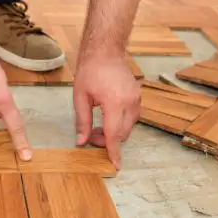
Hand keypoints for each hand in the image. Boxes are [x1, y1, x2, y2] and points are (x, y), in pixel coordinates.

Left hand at [73, 52, 139, 169]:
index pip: (115, 134)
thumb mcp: (80, 97)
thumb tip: (81, 142)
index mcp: (115, 103)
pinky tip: (107, 116)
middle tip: (90, 135)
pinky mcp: (138, 96)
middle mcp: (130, 102)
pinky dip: (120, 122)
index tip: (115, 165)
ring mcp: (136, 99)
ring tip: (97, 125)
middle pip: (122, 133)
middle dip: (107, 140)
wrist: (105, 51)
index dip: (113, 151)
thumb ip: (82, 121)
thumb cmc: (90, 71)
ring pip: (128, 127)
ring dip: (114, 131)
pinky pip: (132, 117)